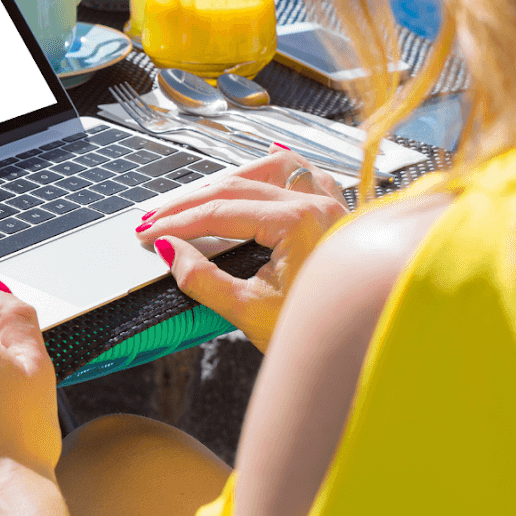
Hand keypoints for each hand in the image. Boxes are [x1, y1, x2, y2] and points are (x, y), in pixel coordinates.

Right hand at [134, 148, 348, 351]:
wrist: (366, 348)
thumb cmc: (319, 334)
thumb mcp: (250, 312)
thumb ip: (202, 279)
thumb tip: (170, 250)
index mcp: (299, 222)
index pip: (220, 212)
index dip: (177, 223)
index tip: (148, 234)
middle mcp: (318, 202)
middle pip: (237, 185)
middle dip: (190, 202)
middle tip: (155, 220)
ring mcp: (332, 203)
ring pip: (271, 167)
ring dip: (228, 178)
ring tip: (196, 198)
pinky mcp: (337, 213)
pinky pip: (303, 173)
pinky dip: (274, 169)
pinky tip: (258, 169)